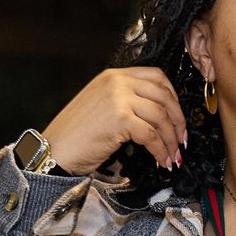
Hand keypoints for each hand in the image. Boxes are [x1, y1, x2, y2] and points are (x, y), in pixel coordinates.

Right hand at [41, 67, 187, 174]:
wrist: (54, 150)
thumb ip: (125, 100)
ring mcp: (118, 98)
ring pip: (161, 116)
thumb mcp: (100, 106)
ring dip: (171, 139)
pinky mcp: (120, 119)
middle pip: (164, 95)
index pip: (156, 76)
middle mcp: (117, 82)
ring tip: (173, 155)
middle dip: (178, 120)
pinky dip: (161, 150)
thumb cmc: (74, 134)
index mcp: (113, 76)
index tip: (178, 117)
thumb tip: (156, 115)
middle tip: (182, 140)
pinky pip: (151, 135)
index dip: (173, 98)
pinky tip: (162, 160)